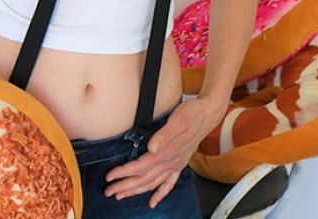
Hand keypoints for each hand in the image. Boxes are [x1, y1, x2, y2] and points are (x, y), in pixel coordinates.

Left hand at [104, 96, 225, 208]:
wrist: (207, 114)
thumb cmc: (191, 114)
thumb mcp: (177, 121)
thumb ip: (164, 135)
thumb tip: (151, 147)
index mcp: (166, 152)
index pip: (140, 166)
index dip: (123, 172)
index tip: (110, 177)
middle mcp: (170, 162)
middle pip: (143, 179)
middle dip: (125, 186)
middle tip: (109, 192)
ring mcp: (175, 164)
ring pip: (152, 183)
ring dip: (136, 191)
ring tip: (122, 196)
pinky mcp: (180, 163)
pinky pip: (169, 184)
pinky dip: (160, 194)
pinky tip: (153, 202)